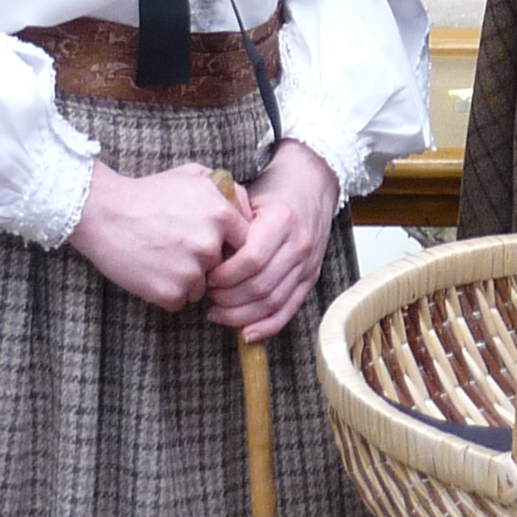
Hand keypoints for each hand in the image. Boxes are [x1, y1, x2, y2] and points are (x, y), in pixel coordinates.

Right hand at [68, 161, 247, 311]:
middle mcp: (210, 245)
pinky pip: (180, 300)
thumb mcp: (194, 176)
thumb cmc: (149, 192)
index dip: (230, 246)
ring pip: (202, 288)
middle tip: (179, 248)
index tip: (213, 243)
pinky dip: (168, 291)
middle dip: (207, 263)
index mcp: (221, 215)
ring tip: (162, 257)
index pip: (247, 244)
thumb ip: (228, 191)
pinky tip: (152, 270)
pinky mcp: (169, 292)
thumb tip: (250, 211)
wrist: (103, 212)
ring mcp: (190, 271)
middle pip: (223, 268)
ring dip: (188, 279)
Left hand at [209, 141, 340, 340]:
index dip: (224, 275)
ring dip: (242, 314)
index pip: (251, 260)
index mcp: (282, 220)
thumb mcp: (249, 195)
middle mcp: (299, 244)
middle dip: (228, 298)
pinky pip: (290, 309)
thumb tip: (203, 253)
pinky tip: (246, 332)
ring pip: (273, 302)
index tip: (205, 275)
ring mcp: (309, 263)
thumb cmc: (274, 190)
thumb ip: (231, 223)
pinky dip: (268, 326)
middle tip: (207, 295)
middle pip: (261, 286)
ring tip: (218, 312)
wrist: (312, 183)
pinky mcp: (312, 277)